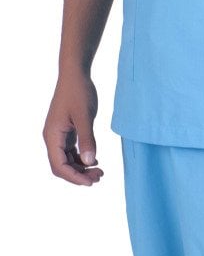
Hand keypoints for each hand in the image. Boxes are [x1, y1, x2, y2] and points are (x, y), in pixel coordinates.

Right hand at [42, 72, 103, 186]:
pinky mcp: (66, 131)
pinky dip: (81, 159)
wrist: (75, 74)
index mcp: (52, 135)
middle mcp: (52, 138)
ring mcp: (58, 135)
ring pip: (66, 160)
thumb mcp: (85, 116)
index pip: (59, 165)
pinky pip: (70, 152)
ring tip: (99, 171)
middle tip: (99, 177)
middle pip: (61, 166)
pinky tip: (94, 161)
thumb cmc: (78, 91)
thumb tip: (90, 162)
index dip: (74, 177)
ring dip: (81, 168)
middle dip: (78, 175)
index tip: (90, 181)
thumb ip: (87, 139)